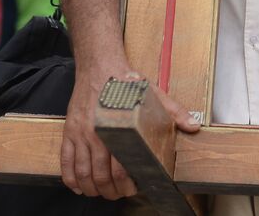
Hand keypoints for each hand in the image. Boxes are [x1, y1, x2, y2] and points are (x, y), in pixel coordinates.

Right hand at [60, 63, 199, 198]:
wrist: (99, 65)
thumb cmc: (125, 81)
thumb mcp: (154, 94)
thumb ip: (174, 111)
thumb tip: (193, 125)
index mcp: (118, 127)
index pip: (120, 168)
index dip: (126, 184)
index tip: (133, 188)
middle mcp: (96, 133)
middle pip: (100, 175)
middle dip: (110, 191)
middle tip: (118, 194)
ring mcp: (80, 133)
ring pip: (82, 172)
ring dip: (91, 188)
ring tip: (101, 192)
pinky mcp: (69, 130)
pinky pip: (65, 160)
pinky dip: (70, 178)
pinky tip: (79, 185)